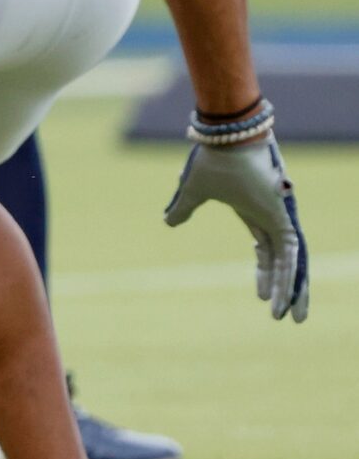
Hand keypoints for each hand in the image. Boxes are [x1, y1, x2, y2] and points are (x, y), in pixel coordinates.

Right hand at [164, 127, 309, 322]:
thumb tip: (167, 222)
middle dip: (284, 289)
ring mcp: (280, 220)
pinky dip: (289, 280)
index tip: (262, 298)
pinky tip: (285, 300)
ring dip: (291, 293)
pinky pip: (290, 258)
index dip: (266, 274)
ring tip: (290, 319)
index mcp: (255, 213)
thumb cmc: (213, 159)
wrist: (227, 139)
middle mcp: (272, 219)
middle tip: (283, 317)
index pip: (266, 252)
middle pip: (283, 262)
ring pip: (291, 265)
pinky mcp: (283, 221)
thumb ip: (183, 208)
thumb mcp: (194, 190)